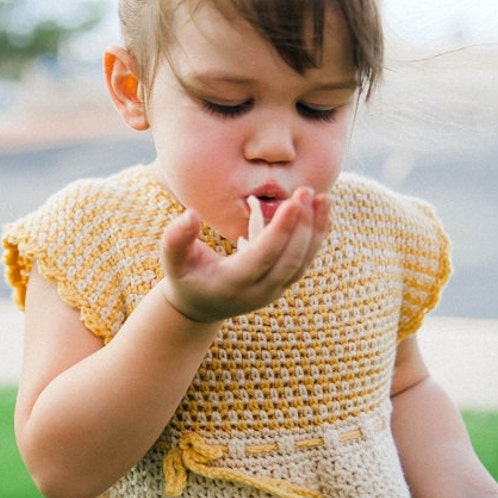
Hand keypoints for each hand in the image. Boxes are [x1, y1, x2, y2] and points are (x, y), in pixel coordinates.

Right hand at [160, 187, 330, 323]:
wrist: (200, 306)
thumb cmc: (185, 277)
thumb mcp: (172, 259)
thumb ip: (176, 238)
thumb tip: (191, 214)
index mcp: (232, 284)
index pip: (263, 257)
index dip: (280, 230)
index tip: (294, 201)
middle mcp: (258, 292)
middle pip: (289, 260)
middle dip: (303, 225)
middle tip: (307, 190)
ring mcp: (274, 290)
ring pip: (303, 262)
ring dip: (316, 231)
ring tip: (324, 198)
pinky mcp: (282, 283)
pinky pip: (304, 261)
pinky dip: (316, 237)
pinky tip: (322, 212)